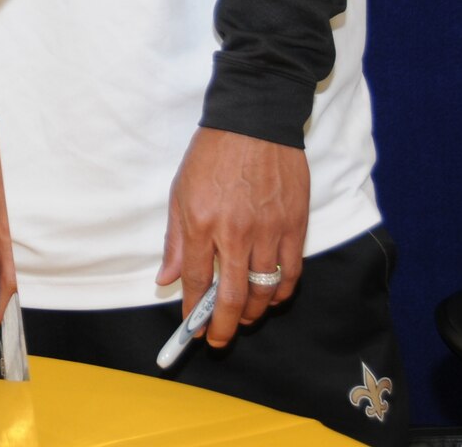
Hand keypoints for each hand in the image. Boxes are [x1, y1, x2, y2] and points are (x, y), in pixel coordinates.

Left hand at [156, 127, 307, 348]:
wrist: (254, 121)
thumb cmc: (212, 155)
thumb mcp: (180, 192)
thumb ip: (175, 241)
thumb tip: (166, 279)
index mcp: (201, 223)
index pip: (197, 282)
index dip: (194, 312)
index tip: (192, 327)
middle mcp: (235, 233)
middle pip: (233, 297)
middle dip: (224, 327)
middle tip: (218, 339)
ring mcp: (269, 231)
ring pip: (265, 291)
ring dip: (254, 313)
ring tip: (244, 319)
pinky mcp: (295, 225)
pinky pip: (291, 273)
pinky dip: (282, 293)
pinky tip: (272, 298)